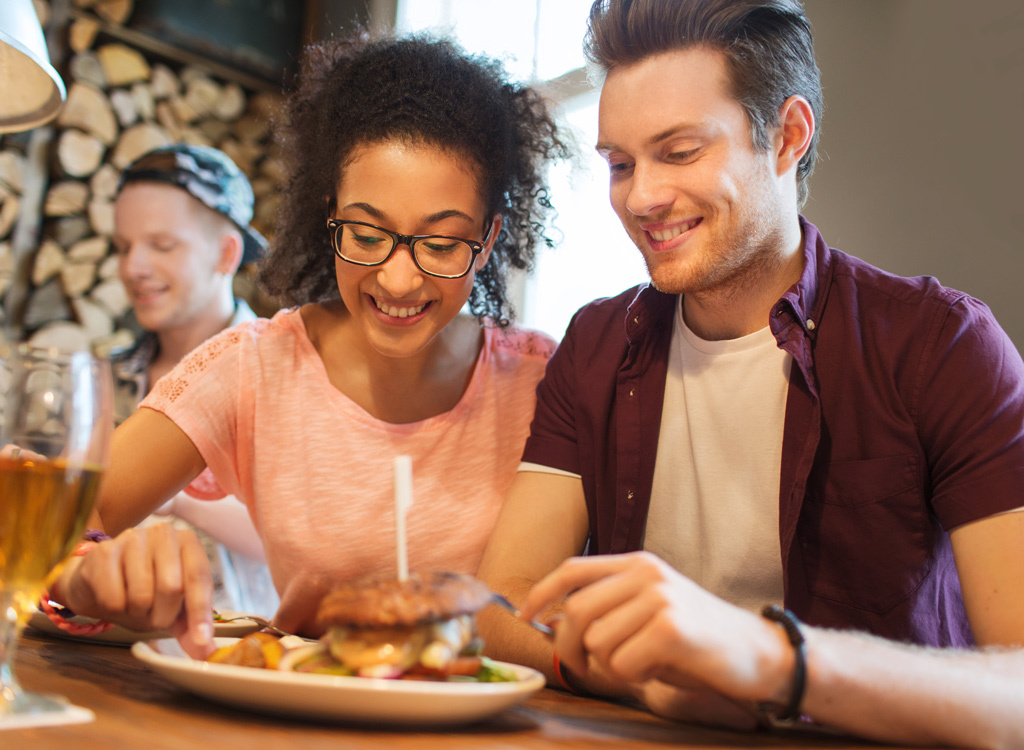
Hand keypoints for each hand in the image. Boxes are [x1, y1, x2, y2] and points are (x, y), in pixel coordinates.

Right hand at [55, 524, 214, 658]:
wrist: (95, 582)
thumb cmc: (141, 591)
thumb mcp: (172, 608)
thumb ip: (191, 627)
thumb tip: (207, 653)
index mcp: (187, 542)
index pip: (199, 577)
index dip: (200, 611)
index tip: (201, 638)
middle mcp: (163, 533)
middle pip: (171, 587)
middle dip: (163, 615)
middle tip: (154, 618)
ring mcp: (132, 538)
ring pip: (142, 593)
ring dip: (138, 612)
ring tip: (133, 605)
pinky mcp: (102, 552)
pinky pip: (114, 597)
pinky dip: (115, 609)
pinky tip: (112, 598)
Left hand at [520, 552, 792, 721]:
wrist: (760, 655)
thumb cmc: (699, 641)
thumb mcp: (650, 610)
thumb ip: (610, 608)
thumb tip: (555, 622)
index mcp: (637, 564)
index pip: (573, 570)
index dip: (541, 593)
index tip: (523, 616)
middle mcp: (646, 573)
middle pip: (577, 611)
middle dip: (571, 648)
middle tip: (586, 668)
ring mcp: (659, 597)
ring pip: (597, 641)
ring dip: (611, 666)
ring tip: (642, 664)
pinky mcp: (671, 627)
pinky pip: (623, 662)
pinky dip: (633, 677)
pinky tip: (659, 670)